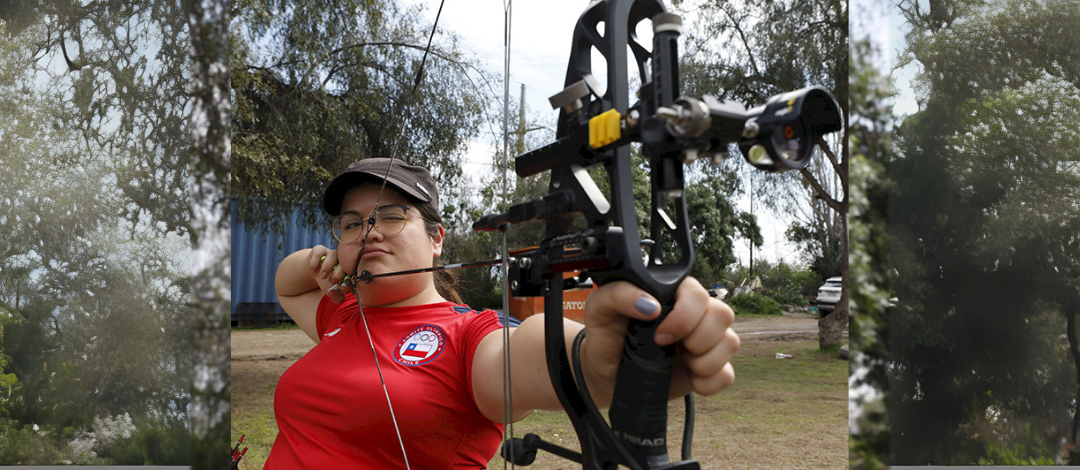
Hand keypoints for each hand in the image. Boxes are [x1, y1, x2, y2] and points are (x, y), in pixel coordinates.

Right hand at [306, 245, 349, 303]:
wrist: (314, 269)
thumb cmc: (325, 279)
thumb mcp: (329, 289)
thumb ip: (335, 296)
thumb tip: (341, 300)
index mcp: (347, 268)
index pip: (352, 272)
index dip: (348, 280)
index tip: (341, 287)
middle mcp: (341, 259)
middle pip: (345, 262)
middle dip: (338, 273)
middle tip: (332, 281)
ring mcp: (330, 253)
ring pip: (333, 254)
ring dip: (327, 266)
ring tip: (322, 276)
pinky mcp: (320, 249)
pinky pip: (319, 251)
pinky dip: (316, 260)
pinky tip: (314, 268)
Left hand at [580, 277, 738, 402]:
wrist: (605, 371)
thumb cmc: (606, 334)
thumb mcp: (600, 307)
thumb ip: (619, 294)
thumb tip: (651, 305)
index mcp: (674, 293)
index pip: (698, 293)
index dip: (685, 316)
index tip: (659, 334)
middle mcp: (696, 314)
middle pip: (723, 315)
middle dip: (697, 338)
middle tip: (667, 347)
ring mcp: (705, 341)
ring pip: (731, 342)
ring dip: (705, 360)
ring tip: (680, 363)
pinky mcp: (709, 368)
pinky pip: (727, 374)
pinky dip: (709, 382)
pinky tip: (690, 380)